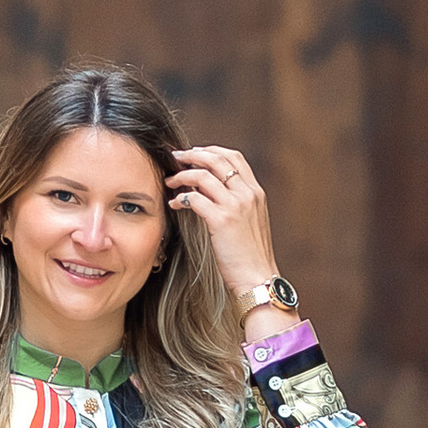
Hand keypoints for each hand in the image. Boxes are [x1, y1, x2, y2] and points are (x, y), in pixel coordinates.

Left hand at [166, 142, 277, 299]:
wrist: (258, 277)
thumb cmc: (250, 254)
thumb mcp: (250, 220)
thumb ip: (237, 201)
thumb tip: (210, 188)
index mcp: (256, 192)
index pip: (234, 156)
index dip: (211, 150)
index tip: (194, 154)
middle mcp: (248, 194)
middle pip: (217, 160)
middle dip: (191, 155)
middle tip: (174, 158)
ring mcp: (236, 206)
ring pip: (203, 175)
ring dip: (181, 175)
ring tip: (169, 182)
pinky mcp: (222, 221)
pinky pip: (195, 198)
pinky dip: (180, 198)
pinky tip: (174, 204)